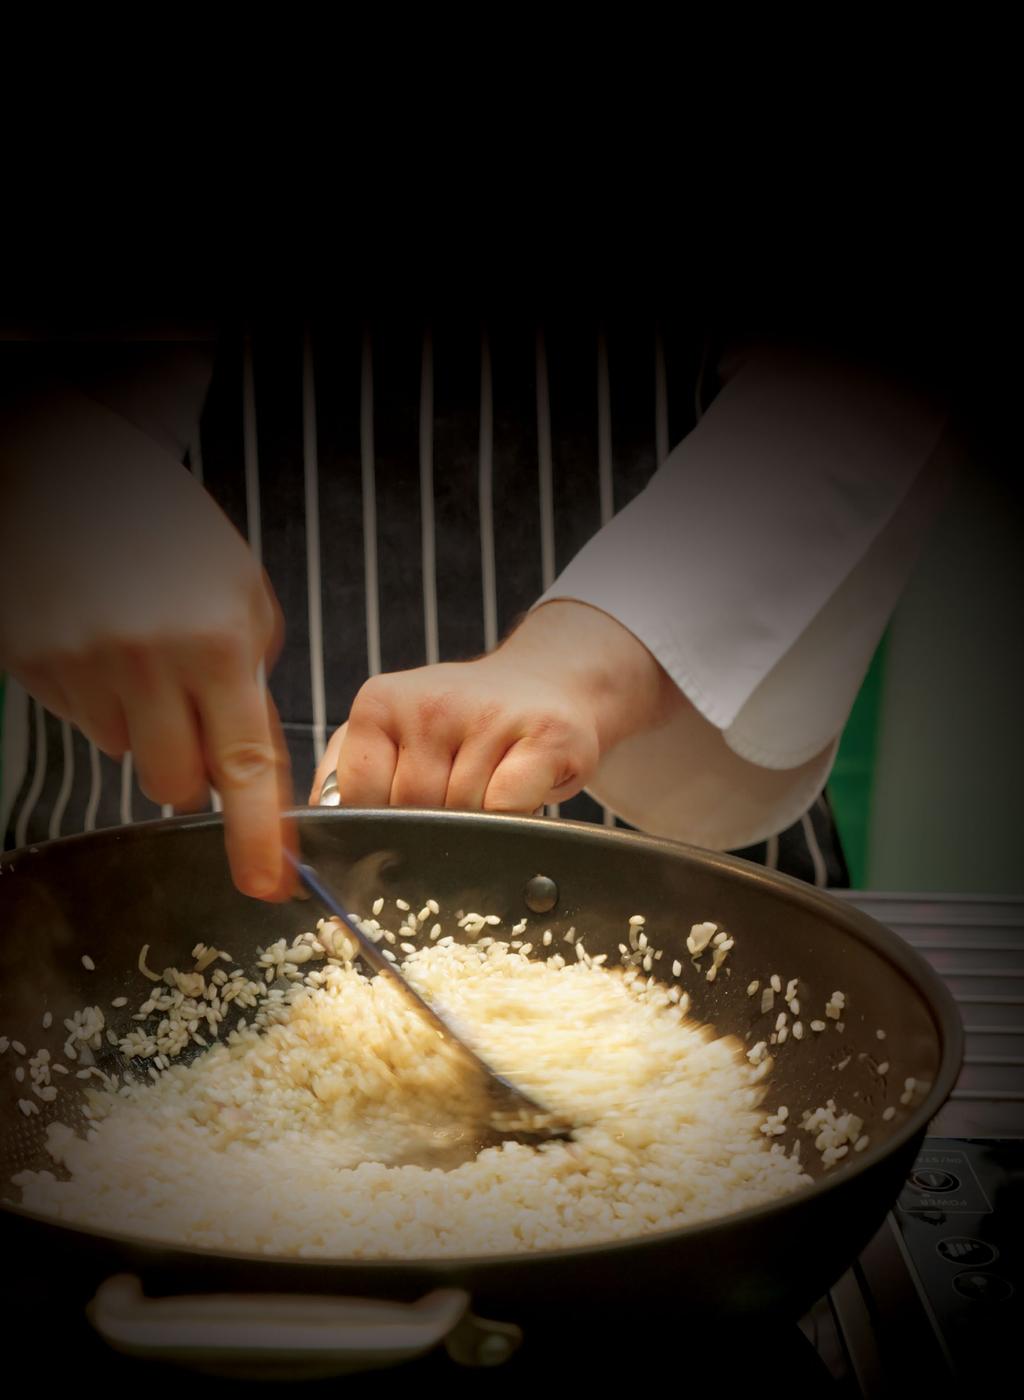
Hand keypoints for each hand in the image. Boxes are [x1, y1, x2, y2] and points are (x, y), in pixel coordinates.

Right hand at [0, 379, 292, 899]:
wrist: (64, 472)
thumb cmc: (166, 530)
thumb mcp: (241, 592)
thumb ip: (249, 678)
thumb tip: (245, 760)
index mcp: (217, 644)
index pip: (247, 767)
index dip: (259, 836)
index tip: (271, 884)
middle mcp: (148, 666)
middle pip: (179, 785)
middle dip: (197, 773)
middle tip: (197, 715)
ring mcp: (82, 671)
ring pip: (128, 755)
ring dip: (148, 726)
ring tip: (145, 651)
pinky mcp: (35, 669)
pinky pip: (86, 721)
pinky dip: (105, 699)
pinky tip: (106, 643)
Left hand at [311, 601, 680, 812]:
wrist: (547, 683)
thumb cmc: (462, 721)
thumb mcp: (392, 729)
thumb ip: (342, 772)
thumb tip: (308, 826)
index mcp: (380, 702)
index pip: (360, 797)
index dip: (381, 824)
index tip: (403, 817)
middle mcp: (431, 702)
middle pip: (413, 812)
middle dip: (432, 826)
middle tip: (455, 802)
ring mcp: (490, 716)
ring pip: (463, 816)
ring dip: (476, 822)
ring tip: (488, 787)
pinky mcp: (545, 735)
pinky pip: (508, 809)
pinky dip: (512, 817)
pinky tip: (519, 790)